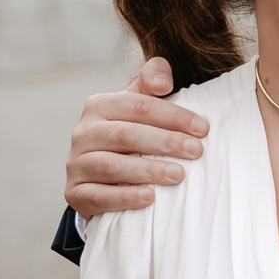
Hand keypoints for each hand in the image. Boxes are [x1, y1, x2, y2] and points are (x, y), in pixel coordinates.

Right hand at [65, 56, 207, 217]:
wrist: (101, 175)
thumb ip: (152, 81)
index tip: (203, 129)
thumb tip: (163, 82)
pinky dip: (125, 197)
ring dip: (148, 170)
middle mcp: (83, 132)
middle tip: (196, 151)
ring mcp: (76, 164)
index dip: (173, 116)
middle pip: (127, 134)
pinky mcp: (75, 193)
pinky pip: (99, 196)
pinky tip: (150, 197)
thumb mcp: (140, 104)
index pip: (139, 105)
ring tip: (179, 175)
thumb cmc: (131, 132)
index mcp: (99, 105)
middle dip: (166, 142)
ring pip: (112, 166)